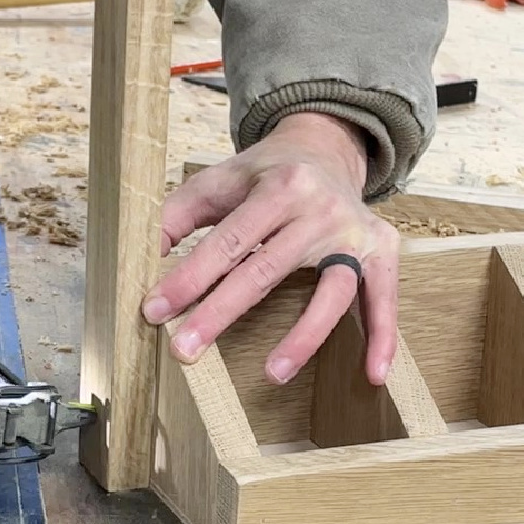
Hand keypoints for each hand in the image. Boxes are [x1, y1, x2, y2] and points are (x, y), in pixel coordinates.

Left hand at [141, 112, 400, 384]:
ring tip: (272, 374)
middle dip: (221, 312)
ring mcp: (354, 231)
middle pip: (267, 269)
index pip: (229, 241)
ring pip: (332, 291)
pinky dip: (384, 336)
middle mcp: (319, 207)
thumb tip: (139, 255)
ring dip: (303, 337)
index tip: (154, 311)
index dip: (190, 277)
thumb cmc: (264, 175)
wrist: (325, 149)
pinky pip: (384, 297)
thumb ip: (178, 214)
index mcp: (278, 185)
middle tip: (185, 352)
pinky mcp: (381, 249)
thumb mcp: (219, 181)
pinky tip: (373, 374)